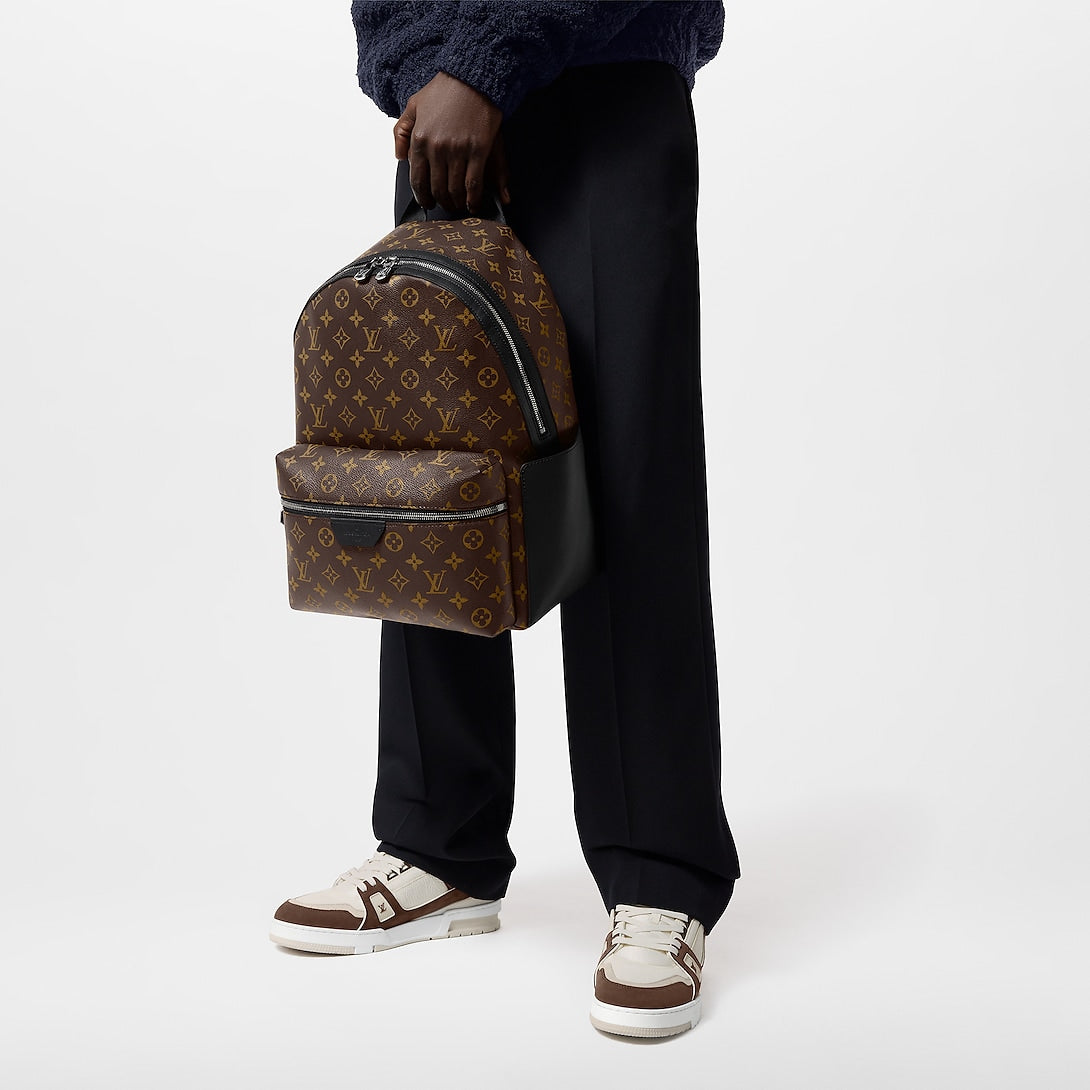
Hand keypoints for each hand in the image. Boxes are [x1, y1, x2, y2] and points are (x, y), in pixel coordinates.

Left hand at [393, 71, 511, 214]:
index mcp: (420, 139)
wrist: (472, 76)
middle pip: (437, 188)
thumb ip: (401, 132)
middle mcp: (437, 148)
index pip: (417, 180)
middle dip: (442, 202)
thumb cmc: (443, 90)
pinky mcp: (478, 150)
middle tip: (447, 205)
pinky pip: (474, 183)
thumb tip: (399, 158)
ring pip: (455, 189)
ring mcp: (458, 150)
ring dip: (458, 203)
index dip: (423, 196)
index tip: (428, 202)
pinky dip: (473, 198)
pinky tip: (474, 203)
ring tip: (460, 206)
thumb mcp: (413, 105)